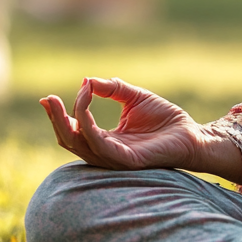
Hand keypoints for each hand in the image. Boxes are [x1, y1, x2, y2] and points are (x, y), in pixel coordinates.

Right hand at [40, 77, 241, 180]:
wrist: (193, 133)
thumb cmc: (165, 119)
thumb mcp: (133, 97)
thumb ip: (111, 89)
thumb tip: (87, 80)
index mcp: (106, 140)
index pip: (74, 132)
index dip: (59, 117)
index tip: (49, 97)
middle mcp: (106, 152)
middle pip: (69, 141)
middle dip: (56, 120)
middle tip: (48, 99)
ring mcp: (114, 158)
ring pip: (79, 144)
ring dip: (67, 120)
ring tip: (63, 98)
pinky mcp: (126, 160)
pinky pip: (99, 144)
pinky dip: (87, 123)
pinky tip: (85, 103)